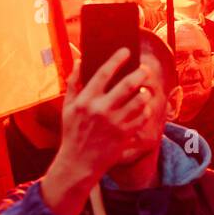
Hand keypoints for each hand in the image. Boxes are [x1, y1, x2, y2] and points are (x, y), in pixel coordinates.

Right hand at [40, 50, 161, 214]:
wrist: (78, 164)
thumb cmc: (72, 132)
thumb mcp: (68, 107)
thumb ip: (73, 82)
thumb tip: (81, 60)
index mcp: (86, 100)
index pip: (104, 72)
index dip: (117, 58)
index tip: (126, 50)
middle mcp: (101, 110)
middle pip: (128, 84)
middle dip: (140, 73)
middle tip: (144, 69)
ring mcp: (115, 124)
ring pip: (140, 100)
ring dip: (145, 92)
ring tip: (144, 89)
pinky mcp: (125, 136)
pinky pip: (142, 117)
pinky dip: (145, 110)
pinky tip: (142, 107)